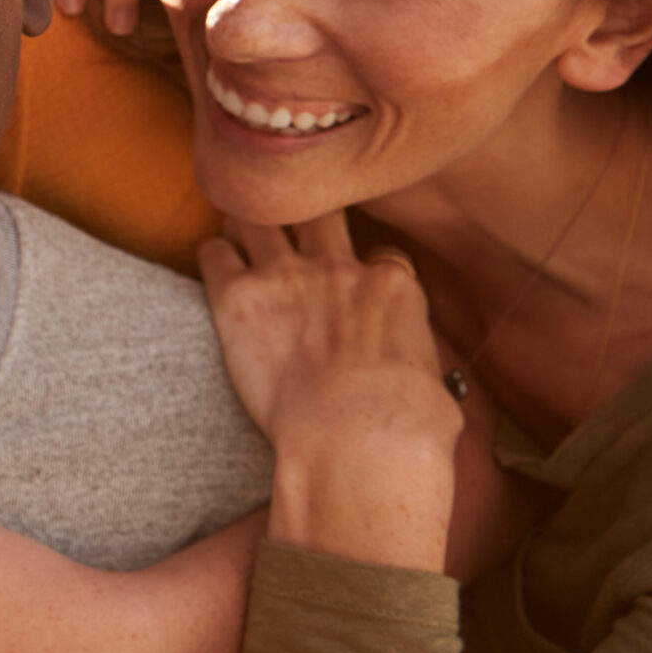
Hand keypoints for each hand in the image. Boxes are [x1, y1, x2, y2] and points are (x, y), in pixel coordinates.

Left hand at [201, 214, 462, 569]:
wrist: (357, 439)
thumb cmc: (405, 428)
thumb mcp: (437, 385)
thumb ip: (421, 365)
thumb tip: (427, 384)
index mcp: (392, 285)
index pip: (377, 254)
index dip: (362, 266)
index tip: (349, 282)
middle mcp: (340, 268)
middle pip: (318, 213)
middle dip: (305, 212)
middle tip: (288, 220)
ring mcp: (287, 276)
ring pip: (259, 217)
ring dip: (249, 219)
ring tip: (239, 224)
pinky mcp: (240, 297)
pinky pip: (215, 254)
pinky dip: (214, 254)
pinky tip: (216, 261)